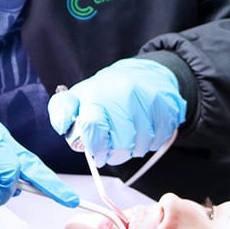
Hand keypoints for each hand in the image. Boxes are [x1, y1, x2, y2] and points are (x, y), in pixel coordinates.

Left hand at [47, 58, 185, 166]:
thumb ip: (62, 110)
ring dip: (131, 150)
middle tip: (110, 149)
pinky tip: (143, 131)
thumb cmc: (108, 91)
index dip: (94, 147)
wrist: (146, 74)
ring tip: (127, 136)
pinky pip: (156, 143)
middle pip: (119, 145)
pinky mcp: (167, 110)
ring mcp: (147, 102)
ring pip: (138, 147)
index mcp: (98, 93)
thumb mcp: (80, 95)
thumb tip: (63, 125)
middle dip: (112, 154)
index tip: (95, 152)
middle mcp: (124, 95)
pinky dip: (148, 144)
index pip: (92, 128)